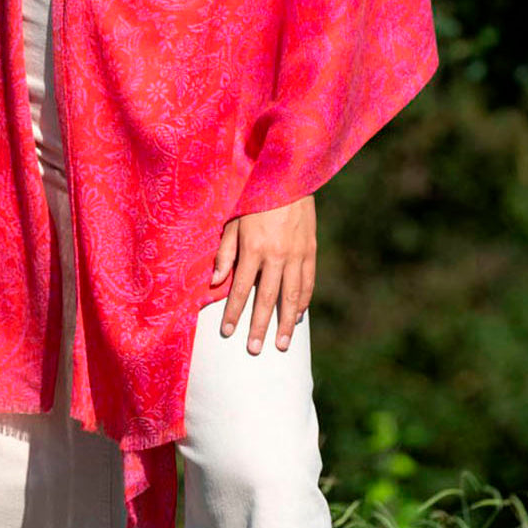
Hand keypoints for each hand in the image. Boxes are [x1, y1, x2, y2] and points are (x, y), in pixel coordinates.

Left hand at [209, 195, 315, 354]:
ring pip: (292, 295)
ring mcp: (297, 254)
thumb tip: (216, 282)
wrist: (289, 177)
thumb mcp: (233, 220)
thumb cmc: (254, 198)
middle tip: (254, 350)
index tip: (228, 333)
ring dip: (286, 322)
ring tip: (282, 344)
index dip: (234, 312)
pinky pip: (308, 282)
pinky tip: (298, 316)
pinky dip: (303, 301)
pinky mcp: (311, 250)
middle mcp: (277, 254)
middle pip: (267, 298)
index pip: (240, 288)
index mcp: (253, 247)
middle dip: (260, 326)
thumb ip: (225, 252)